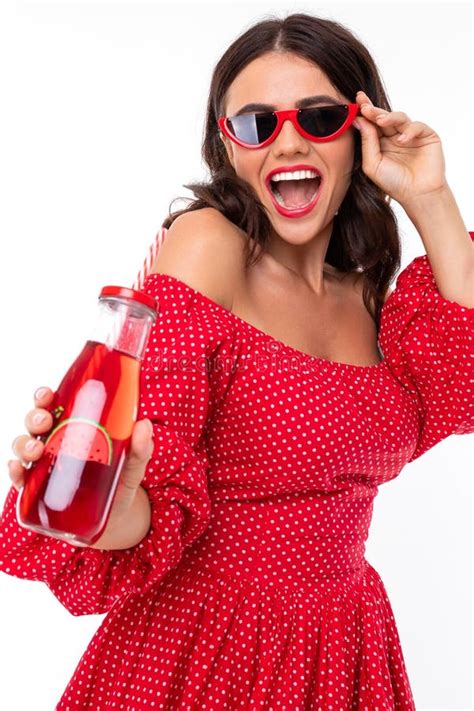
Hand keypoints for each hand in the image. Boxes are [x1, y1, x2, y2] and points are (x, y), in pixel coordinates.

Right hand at [8, 386, 154, 544]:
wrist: (118, 519)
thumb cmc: (122, 482)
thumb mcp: (134, 464)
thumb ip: (140, 448)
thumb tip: (144, 425)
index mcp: (76, 428)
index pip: (55, 406)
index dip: (45, 397)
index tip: (47, 395)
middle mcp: (57, 444)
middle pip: (36, 423)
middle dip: (34, 418)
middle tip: (44, 422)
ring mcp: (47, 467)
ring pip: (24, 446)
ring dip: (24, 444)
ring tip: (36, 449)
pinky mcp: (40, 492)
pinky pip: (21, 478)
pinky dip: (15, 472)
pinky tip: (18, 469)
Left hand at [353, 90, 447, 205]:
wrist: (417, 195)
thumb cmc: (393, 183)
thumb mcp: (373, 164)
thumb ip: (367, 142)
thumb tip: (359, 120)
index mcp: (380, 143)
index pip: (371, 124)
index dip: (365, 112)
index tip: (356, 101)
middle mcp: (395, 137)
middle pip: (384, 117)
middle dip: (374, 110)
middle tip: (365, 105)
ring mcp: (411, 135)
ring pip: (399, 118)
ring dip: (389, 117)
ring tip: (381, 120)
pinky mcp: (427, 136)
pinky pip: (417, 126)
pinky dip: (409, 131)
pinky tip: (402, 140)